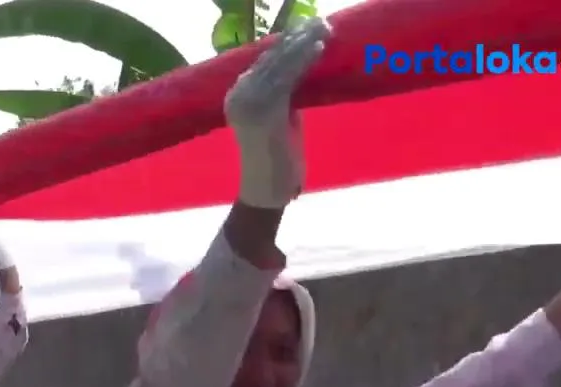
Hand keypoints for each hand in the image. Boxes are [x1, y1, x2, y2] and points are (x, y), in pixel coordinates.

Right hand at [224, 18, 329, 208]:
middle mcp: (237, 95)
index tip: (306, 28)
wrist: (267, 190)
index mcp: (236, 96)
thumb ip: (282, 95)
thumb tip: (300, 69)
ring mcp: (249, 102)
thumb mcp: (277, 118)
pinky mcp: (265, 109)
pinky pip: (288, 77)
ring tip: (324, 29)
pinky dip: (304, 59)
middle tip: (320, 21)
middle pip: (270, 57)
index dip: (286, 42)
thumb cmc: (275, 158)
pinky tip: (319, 47)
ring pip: (281, 63)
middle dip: (297, 37)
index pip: (263, 61)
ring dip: (304, 43)